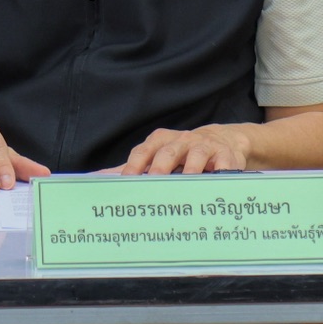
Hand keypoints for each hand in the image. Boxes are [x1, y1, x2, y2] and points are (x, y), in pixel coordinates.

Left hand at [117, 124, 253, 174]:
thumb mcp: (157, 155)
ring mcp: (204, 147)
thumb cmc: (183, 153)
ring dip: (191, 170)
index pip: (144, 151)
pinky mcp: (225, 155)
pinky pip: (223, 164)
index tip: (127, 181)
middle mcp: (181, 141)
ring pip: (196, 156)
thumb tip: (97, 177)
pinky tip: (217, 183)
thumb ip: (132, 167)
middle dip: (160, 167)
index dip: (135, 166)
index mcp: (161, 142)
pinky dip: (220, 172)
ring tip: (186, 183)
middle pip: (168, 152)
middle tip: (153, 182)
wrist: (223, 140)